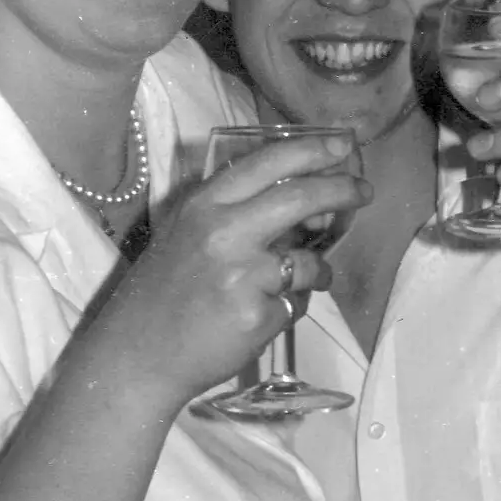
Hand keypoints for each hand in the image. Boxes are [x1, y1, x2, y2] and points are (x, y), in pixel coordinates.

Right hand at [101, 135, 370, 401]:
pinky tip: (263, 316)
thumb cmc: (163, 294)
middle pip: (300, 198)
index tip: (344, 145)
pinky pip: (295, 305)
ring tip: (308, 280)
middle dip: (342, 191)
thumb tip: (308, 206)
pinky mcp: (256, 316)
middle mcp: (223, 233)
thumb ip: (236, 214)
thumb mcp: (187, 235)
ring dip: (319, 271)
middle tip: (363, 192)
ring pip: (309, 262)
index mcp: (203, 206)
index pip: (266, 163)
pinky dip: (290, 309)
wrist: (137, 355)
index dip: (311, 150)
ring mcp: (242, 276)